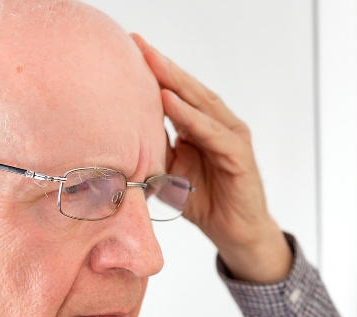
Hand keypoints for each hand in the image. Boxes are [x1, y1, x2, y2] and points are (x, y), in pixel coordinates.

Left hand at [133, 34, 291, 282]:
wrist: (234, 233)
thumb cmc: (203, 201)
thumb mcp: (169, 172)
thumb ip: (154, 150)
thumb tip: (118, 139)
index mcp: (201, 125)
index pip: (177, 91)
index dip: (155, 71)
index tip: (129, 48)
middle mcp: (219, 125)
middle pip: (189, 89)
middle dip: (163, 66)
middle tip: (138, 44)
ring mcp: (231, 138)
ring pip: (202, 104)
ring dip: (175, 82)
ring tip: (152, 63)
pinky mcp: (239, 157)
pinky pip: (212, 133)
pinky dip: (191, 117)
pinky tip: (170, 101)